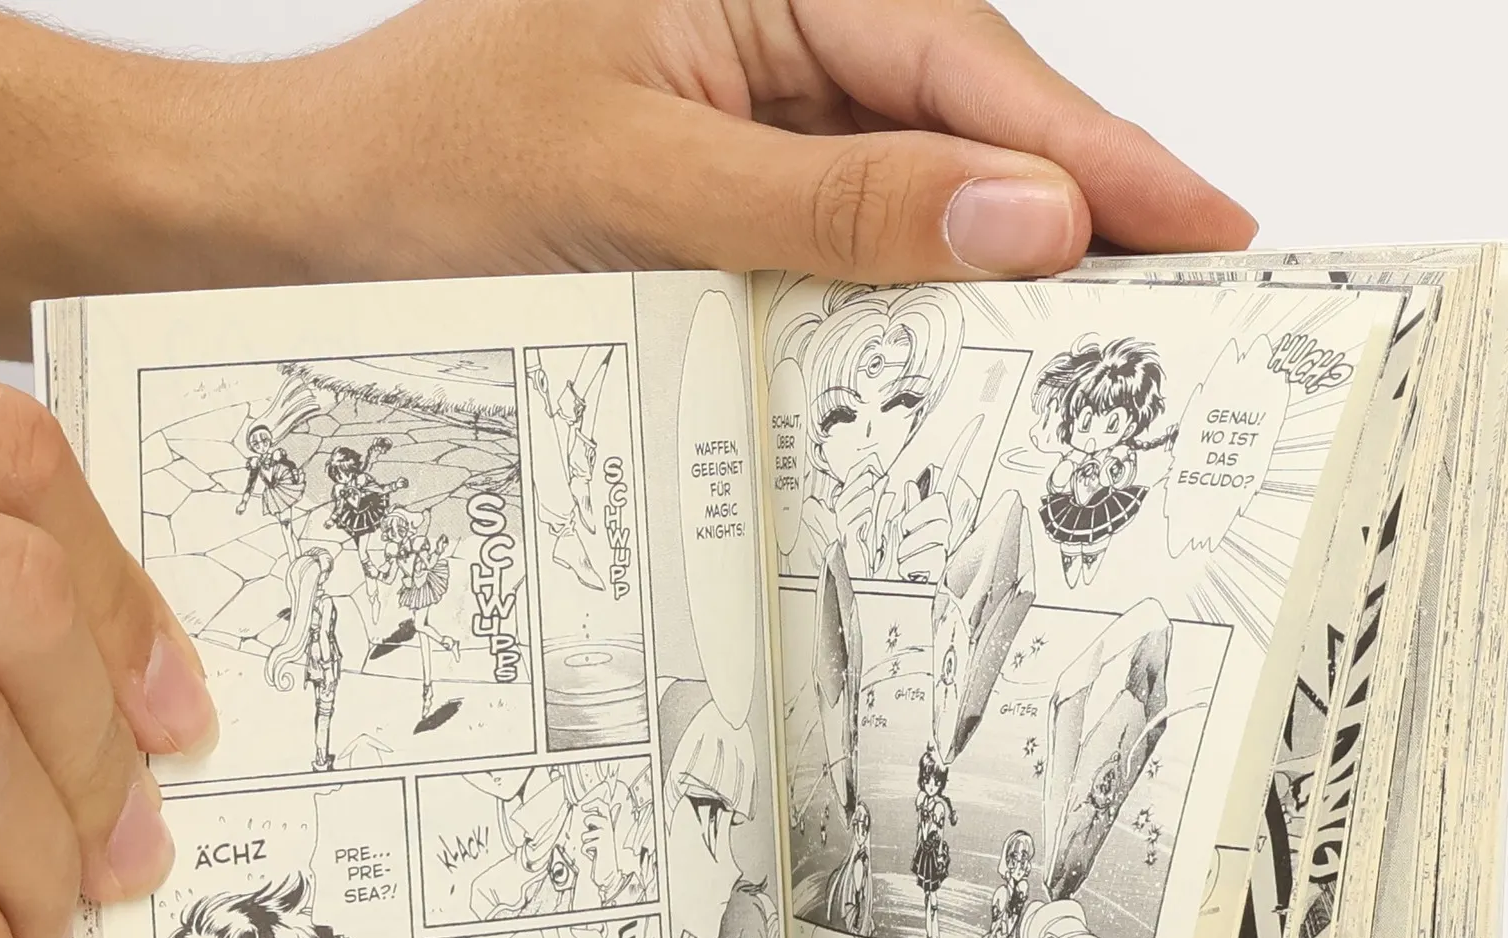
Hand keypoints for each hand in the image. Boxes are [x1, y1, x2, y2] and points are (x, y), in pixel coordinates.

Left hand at [265, 0, 1254, 289]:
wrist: (299, 224)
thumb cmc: (422, 170)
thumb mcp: (638, 185)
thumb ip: (833, 200)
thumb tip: (1022, 214)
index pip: (961, 61)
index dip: (1095, 151)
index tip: (1207, 221)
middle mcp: (767, 16)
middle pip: (967, 110)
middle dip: (1081, 203)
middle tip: (1198, 297)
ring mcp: (753, 97)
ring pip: (922, 174)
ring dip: (1008, 255)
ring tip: (1117, 332)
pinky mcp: (733, 174)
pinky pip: (857, 226)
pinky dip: (917, 285)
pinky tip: (976, 335)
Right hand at [829, 456, 888, 572]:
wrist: (871, 581)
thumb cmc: (873, 553)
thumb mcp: (879, 520)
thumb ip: (880, 502)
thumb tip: (883, 480)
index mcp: (850, 514)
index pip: (849, 487)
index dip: (858, 472)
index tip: (871, 460)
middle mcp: (845, 523)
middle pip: (842, 497)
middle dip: (856, 483)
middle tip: (870, 474)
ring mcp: (845, 534)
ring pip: (843, 512)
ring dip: (857, 500)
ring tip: (871, 492)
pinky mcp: (849, 547)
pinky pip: (849, 530)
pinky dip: (859, 519)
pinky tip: (868, 514)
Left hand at [893, 489, 953, 583]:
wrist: (898, 587)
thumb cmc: (903, 555)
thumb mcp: (904, 529)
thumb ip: (911, 508)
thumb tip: (911, 485)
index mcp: (935, 520)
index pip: (939, 502)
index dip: (920, 511)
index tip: (904, 524)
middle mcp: (943, 536)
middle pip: (940, 525)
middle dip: (914, 535)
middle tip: (902, 545)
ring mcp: (943, 554)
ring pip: (935, 545)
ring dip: (909, 553)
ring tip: (900, 560)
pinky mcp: (940, 573)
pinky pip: (930, 564)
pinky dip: (910, 568)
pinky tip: (905, 572)